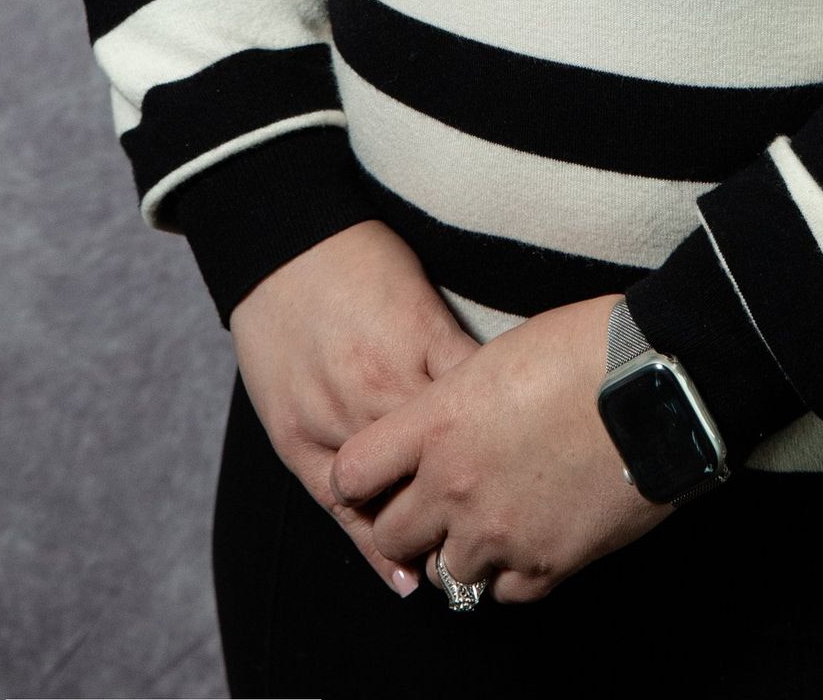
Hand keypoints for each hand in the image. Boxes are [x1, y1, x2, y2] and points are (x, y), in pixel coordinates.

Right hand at [228, 218, 480, 595]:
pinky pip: (337, 502)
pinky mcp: (295, 436)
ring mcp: (333, 417)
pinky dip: (369, 543)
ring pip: (389, 495)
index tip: (542, 484)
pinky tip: (403, 577)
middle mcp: (377, 390)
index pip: (479, 419)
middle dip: (476, 503)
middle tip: (513, 534)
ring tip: (467, 570)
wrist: (280, 243)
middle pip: (438, 467)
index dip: (512, 457)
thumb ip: (455, 348)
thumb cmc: (361, 260)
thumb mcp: (422, 294)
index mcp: (419, 348)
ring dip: (428, 531)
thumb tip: (503, 389)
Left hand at [329, 292, 671, 604]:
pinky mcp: (547, 563)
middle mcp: (455, 486)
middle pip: (393, 537)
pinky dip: (511, 572)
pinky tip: (530, 539)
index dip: (362, 479)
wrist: (659, 384)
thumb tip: (451, 421)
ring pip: (447, 575)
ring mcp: (500, 531)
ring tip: (491, 523)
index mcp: (437, 425)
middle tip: (435, 507)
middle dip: (409, 524)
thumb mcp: (500, 354)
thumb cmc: (586, 348)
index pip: (352, 474)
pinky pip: (505, 592)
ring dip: (462, 552)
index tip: (380, 477)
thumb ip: (458, 400)